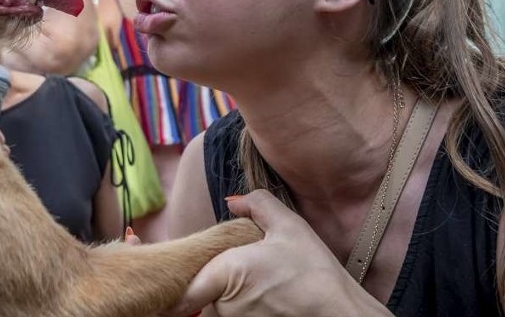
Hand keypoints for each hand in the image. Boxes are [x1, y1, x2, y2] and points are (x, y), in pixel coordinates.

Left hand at [163, 190, 390, 316]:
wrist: (340, 315)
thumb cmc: (314, 272)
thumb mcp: (289, 226)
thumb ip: (258, 204)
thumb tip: (232, 200)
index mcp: (226, 271)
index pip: (180, 288)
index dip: (169, 282)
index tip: (164, 269)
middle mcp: (224, 305)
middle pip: (201, 290)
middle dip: (212, 279)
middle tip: (243, 268)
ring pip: (216, 308)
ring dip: (227, 297)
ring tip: (261, 283)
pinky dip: (241, 308)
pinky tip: (265, 297)